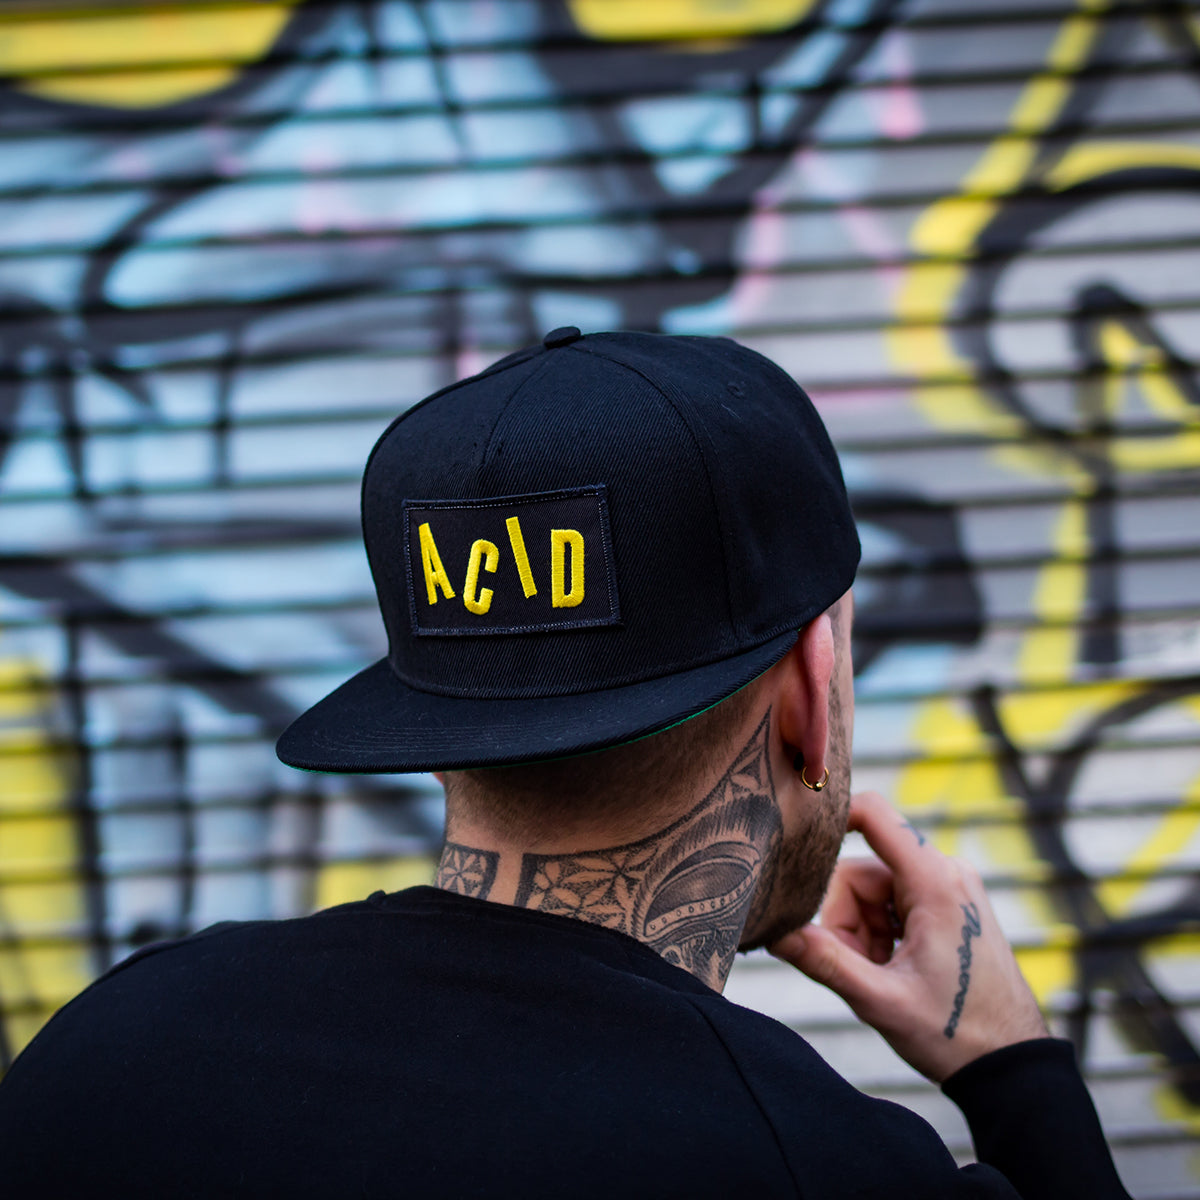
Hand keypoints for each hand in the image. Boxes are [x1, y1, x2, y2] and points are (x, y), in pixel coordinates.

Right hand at [770, 790, 1047, 1082]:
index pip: (874, 814)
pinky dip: (882, 934)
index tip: (794, 842)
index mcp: (935, 882)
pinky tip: (895, 969)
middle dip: (846, 920)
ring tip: (881, 976)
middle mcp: (946, 872)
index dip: (830, 817)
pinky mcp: (949, 903)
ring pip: (873, 890)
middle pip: (861, 872)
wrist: (1013, 1063)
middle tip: (860, 969)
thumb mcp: (882, 1001)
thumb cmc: (957, 1034)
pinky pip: (893, 902)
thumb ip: (825, 962)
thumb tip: (774, 934)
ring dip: (863, 932)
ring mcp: (950, 887)